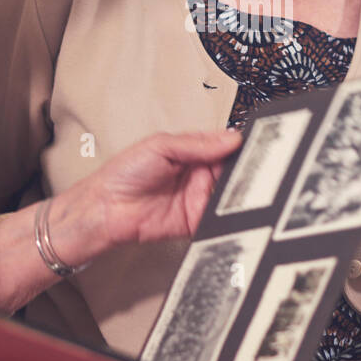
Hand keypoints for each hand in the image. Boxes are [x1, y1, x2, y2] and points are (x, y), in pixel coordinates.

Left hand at [85, 129, 243, 245]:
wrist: (106, 209)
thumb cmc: (124, 173)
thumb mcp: (161, 146)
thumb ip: (197, 143)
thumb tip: (230, 139)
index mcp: (191, 151)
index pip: (223, 145)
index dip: (238, 145)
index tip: (253, 144)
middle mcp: (197, 173)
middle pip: (231, 170)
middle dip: (243, 168)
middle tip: (253, 166)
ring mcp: (198, 197)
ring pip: (229, 194)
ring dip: (238, 192)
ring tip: (241, 185)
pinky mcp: (196, 221)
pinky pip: (218, 219)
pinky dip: (226, 216)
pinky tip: (229, 207)